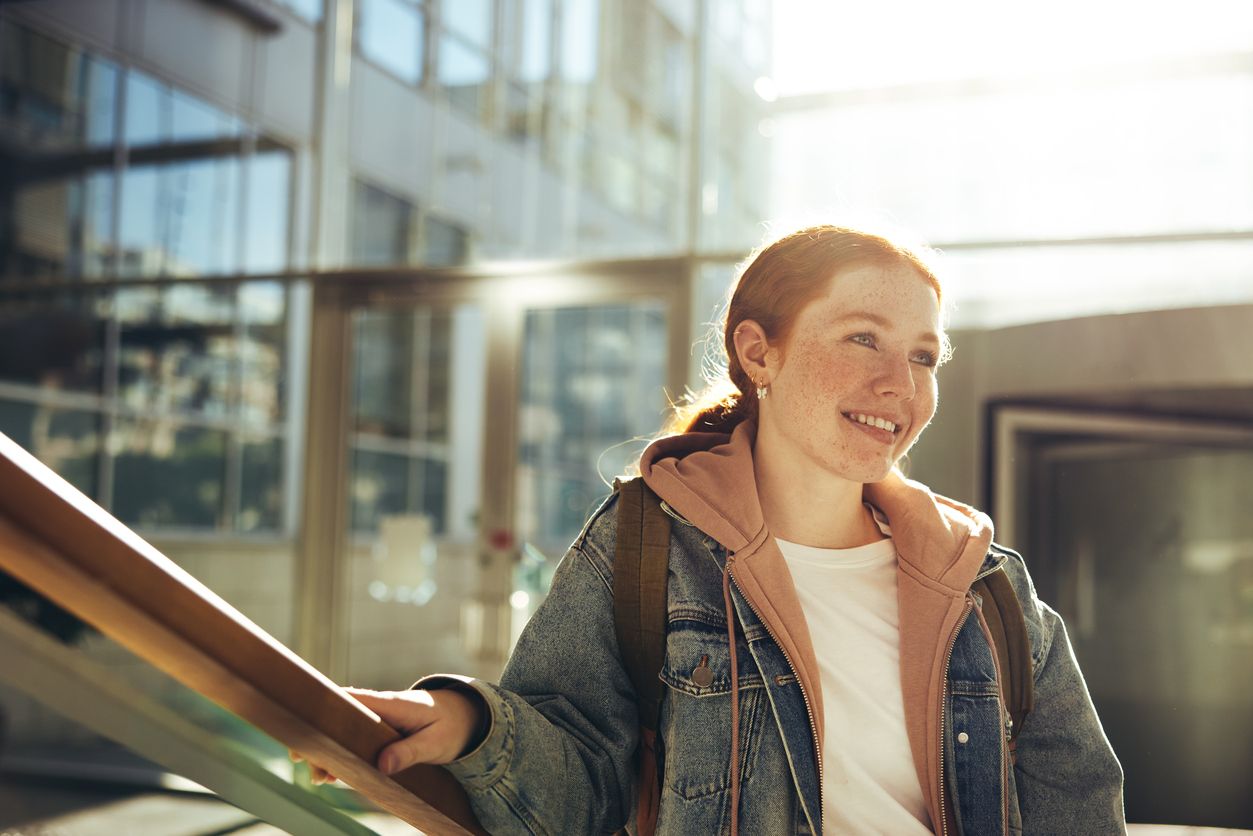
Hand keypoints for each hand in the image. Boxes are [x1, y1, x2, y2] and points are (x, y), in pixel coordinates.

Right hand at [288, 686, 485, 782]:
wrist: (465, 716)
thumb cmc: (451, 726)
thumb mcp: (436, 742)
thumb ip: (410, 752)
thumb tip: (383, 764)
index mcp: (392, 704)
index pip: (353, 700)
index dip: (327, 711)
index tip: (307, 727)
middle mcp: (381, 708)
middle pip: (341, 718)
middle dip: (321, 737)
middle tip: (302, 760)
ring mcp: (379, 720)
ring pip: (345, 731)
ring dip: (330, 750)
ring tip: (318, 777)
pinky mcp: (382, 732)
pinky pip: (356, 739)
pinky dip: (343, 754)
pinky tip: (332, 773)